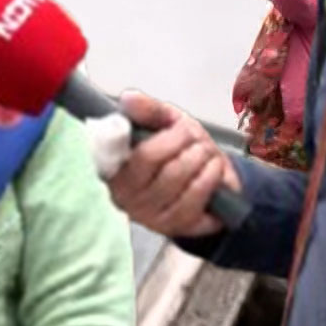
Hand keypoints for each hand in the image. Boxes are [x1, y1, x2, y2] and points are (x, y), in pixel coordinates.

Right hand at [103, 92, 240, 239]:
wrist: (212, 182)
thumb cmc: (181, 152)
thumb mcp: (167, 123)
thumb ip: (149, 110)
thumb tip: (128, 98)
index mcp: (113, 167)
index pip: (117, 148)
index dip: (145, 134)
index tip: (177, 127)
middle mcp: (123, 195)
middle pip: (150, 158)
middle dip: (182, 141)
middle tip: (195, 137)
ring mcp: (147, 215)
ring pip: (175, 177)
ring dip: (200, 158)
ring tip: (206, 153)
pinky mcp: (173, 228)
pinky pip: (194, 198)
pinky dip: (210, 177)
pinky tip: (213, 171)